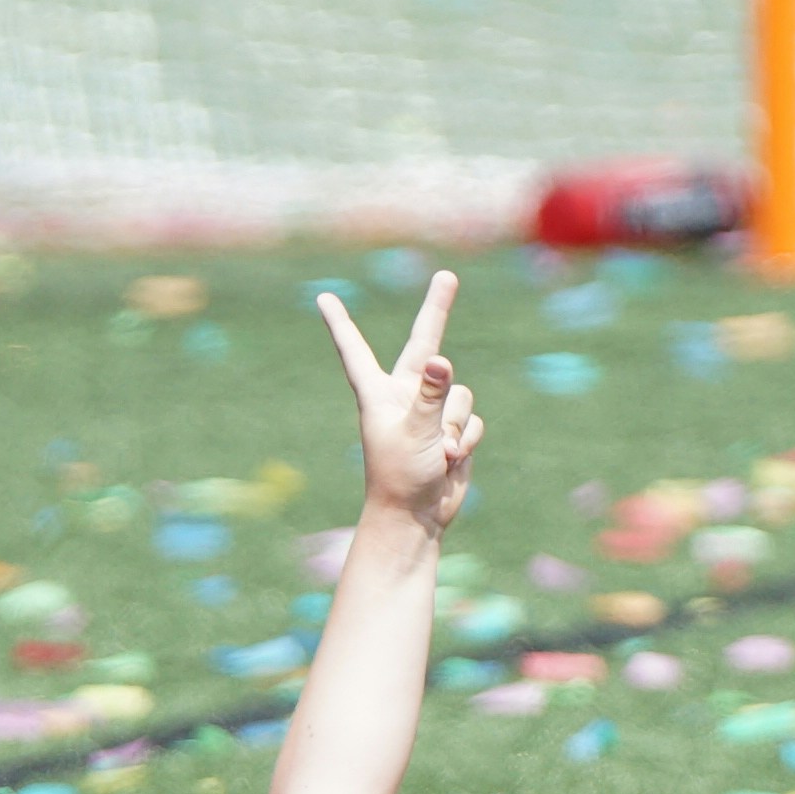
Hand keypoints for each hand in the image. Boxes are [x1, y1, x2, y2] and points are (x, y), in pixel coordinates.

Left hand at [317, 270, 479, 531]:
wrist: (416, 518)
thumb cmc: (400, 477)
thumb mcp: (413, 433)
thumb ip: (428, 396)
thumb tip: (439, 360)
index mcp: (378, 394)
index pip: (355, 350)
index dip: (340, 323)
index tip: (323, 298)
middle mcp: (404, 395)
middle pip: (425, 344)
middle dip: (438, 310)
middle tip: (447, 275)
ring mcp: (430, 411)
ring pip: (459, 393)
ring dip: (454, 425)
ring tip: (438, 452)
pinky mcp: (452, 429)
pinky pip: (471, 418)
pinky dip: (466, 439)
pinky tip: (451, 460)